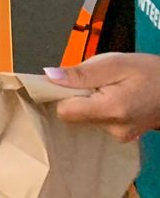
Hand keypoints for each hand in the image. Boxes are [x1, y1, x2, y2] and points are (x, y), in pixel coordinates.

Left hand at [45, 53, 159, 141]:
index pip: (65, 111)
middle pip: (73, 115)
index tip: (64, 80)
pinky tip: (112, 96)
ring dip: (88, 101)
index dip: (59, 94)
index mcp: (111, 110)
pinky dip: (98, 107)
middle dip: (76, 95)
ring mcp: (119, 135)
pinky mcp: (122, 136)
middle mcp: (114, 129)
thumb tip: (49, 76)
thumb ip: (81, 72)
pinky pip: (97, 121)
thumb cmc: (150, 72)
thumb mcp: (115, 63)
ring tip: (107, 87)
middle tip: (95, 80)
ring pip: (84, 117)